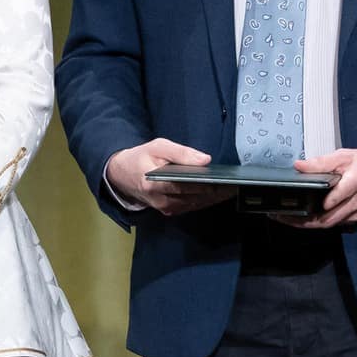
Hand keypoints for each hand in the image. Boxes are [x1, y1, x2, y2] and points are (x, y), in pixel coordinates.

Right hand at [106, 139, 232, 215]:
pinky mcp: (168, 210)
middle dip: (216, 192)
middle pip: (195, 197)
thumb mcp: (158, 146)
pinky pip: (190, 207)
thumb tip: (205, 160)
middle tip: (235, 186)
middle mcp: (161, 200)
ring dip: (213, 199)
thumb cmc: (141, 157)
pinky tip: (217, 195)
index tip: (227, 181)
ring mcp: (164, 208)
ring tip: (230, 190)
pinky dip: (204, 201)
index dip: (209, 185)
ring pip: (195, 205)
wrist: (121, 174)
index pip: (188, 186)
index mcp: (156, 183)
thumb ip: (181, 153)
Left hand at [286, 148, 356, 228]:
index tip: (295, 204)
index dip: (316, 204)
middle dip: (302, 221)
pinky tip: (304, 216)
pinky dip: (318, 222)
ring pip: (328, 224)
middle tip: (280, 216)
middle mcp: (355, 202)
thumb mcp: (348, 155)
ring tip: (286, 217)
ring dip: (307, 224)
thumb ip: (323, 162)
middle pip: (326, 219)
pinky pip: (334, 223)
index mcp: (354, 183)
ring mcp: (356, 213)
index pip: (334, 199)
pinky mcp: (355, 218)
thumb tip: (300, 165)